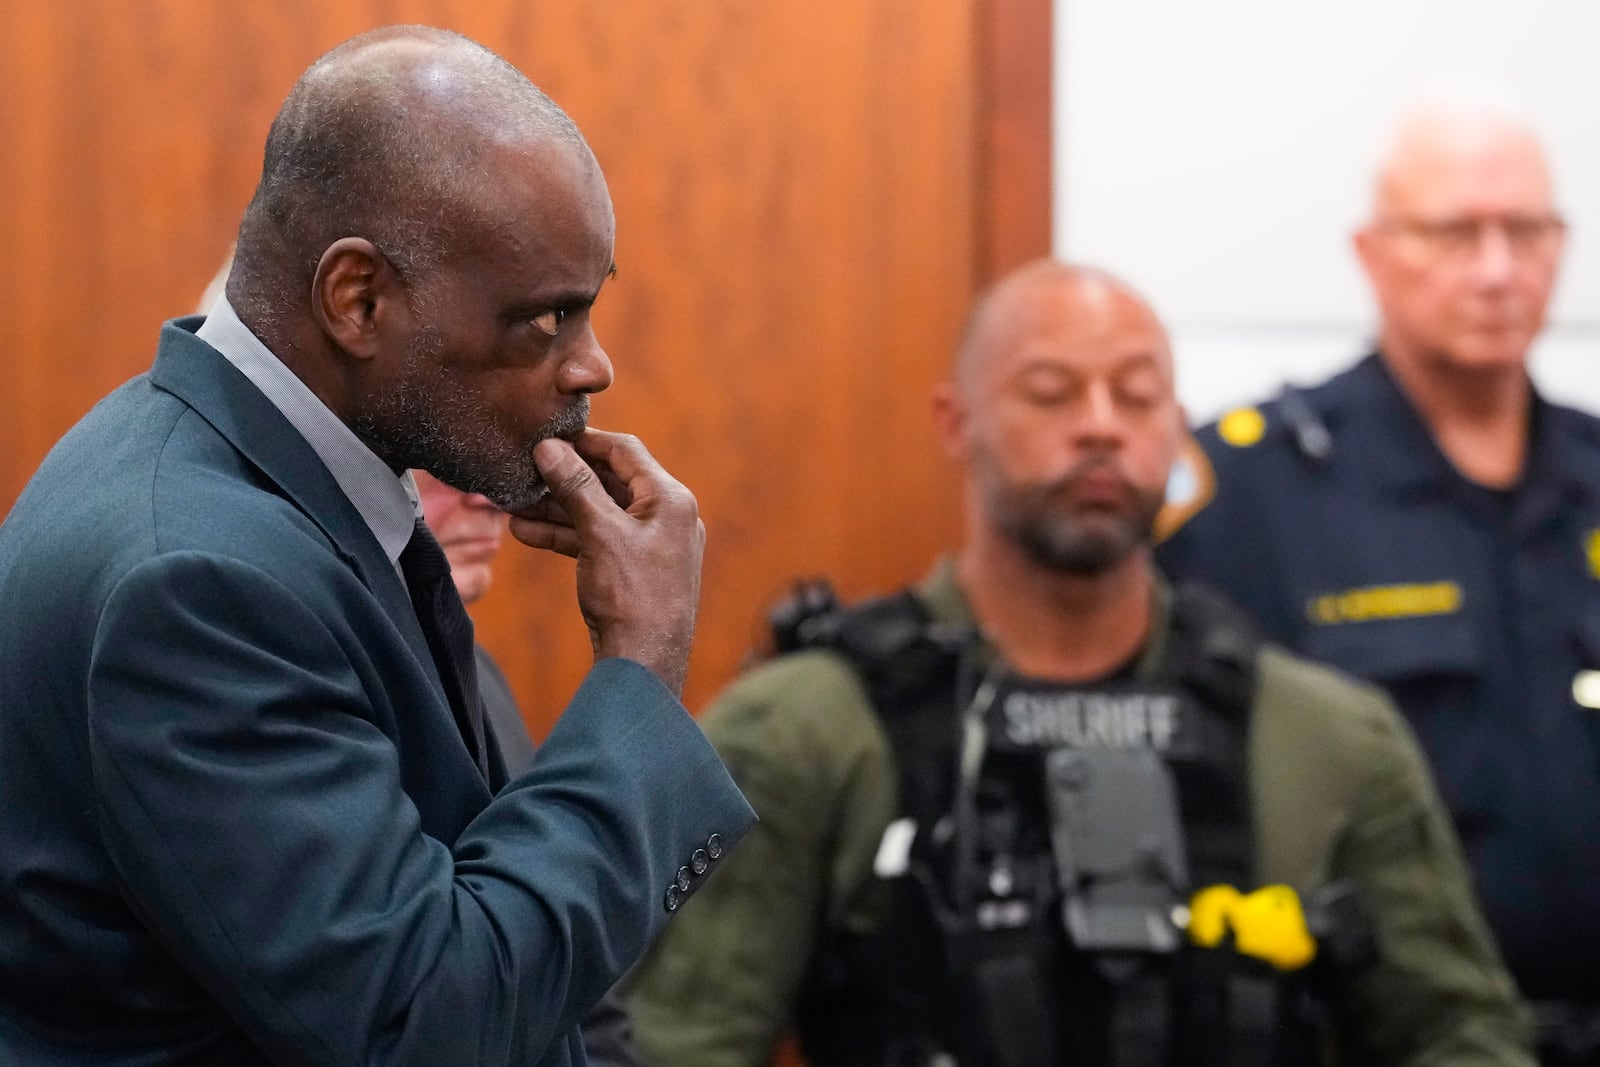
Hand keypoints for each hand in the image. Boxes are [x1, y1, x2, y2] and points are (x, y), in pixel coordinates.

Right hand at [508, 430, 703, 695]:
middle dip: (564, 477)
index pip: (626, 452)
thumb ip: (575, 486)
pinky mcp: (634, 570)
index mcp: (669, 499)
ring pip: (598, 512)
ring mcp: (651, 544)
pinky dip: (565, 535)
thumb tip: (549, 448)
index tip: (548, 436)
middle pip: (609, 481)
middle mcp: (666, 517)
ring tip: (514, 503)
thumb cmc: (632, 597)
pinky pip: (597, 540)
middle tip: (524, 469)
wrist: (643, 665)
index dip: (585, 440)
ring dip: (557, 508)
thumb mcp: (600, 533)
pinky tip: (525, 532)